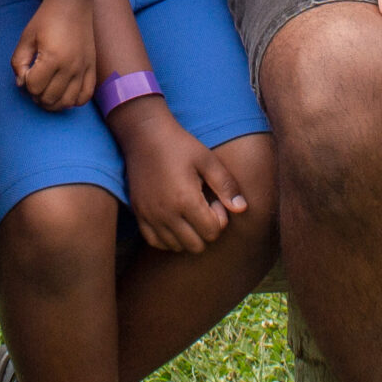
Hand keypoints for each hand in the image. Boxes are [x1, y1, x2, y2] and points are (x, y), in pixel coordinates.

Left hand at [11, 0, 95, 109]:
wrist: (72, 3)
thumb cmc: (46, 19)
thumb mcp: (26, 38)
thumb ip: (18, 62)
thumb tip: (21, 84)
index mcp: (52, 58)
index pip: (34, 87)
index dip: (26, 83)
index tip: (27, 71)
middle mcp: (70, 67)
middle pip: (50, 98)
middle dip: (37, 95)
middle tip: (34, 83)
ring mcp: (83, 69)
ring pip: (68, 102)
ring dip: (53, 103)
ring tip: (46, 92)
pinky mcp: (92, 68)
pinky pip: (85, 96)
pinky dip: (74, 101)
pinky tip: (64, 93)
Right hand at [111, 98, 248, 253]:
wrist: (144, 134)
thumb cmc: (180, 145)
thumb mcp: (208, 160)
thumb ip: (227, 186)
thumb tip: (242, 209)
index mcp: (185, 200)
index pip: (212, 232)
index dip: (219, 218)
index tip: (213, 199)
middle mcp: (166, 213)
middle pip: (196, 245)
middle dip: (205, 230)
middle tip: (202, 207)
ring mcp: (150, 216)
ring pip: (176, 246)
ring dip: (187, 235)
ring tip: (187, 211)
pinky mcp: (139, 214)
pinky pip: (155, 242)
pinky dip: (168, 238)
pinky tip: (173, 220)